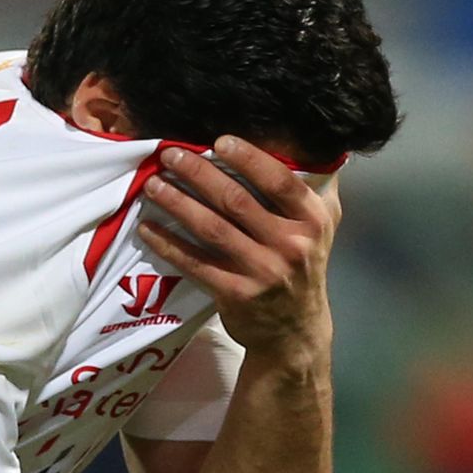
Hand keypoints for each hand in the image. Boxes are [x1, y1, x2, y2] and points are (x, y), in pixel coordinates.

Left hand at [138, 136, 341, 364]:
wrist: (296, 331)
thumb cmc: (304, 265)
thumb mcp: (324, 226)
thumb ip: (316, 186)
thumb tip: (304, 141)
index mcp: (312, 222)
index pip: (280, 182)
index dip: (249, 159)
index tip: (219, 141)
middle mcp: (290, 246)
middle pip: (237, 201)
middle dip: (199, 174)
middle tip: (171, 155)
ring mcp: (262, 272)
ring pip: (212, 229)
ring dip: (178, 203)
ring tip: (153, 184)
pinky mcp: (236, 294)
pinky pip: (195, 263)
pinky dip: (169, 244)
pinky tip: (147, 228)